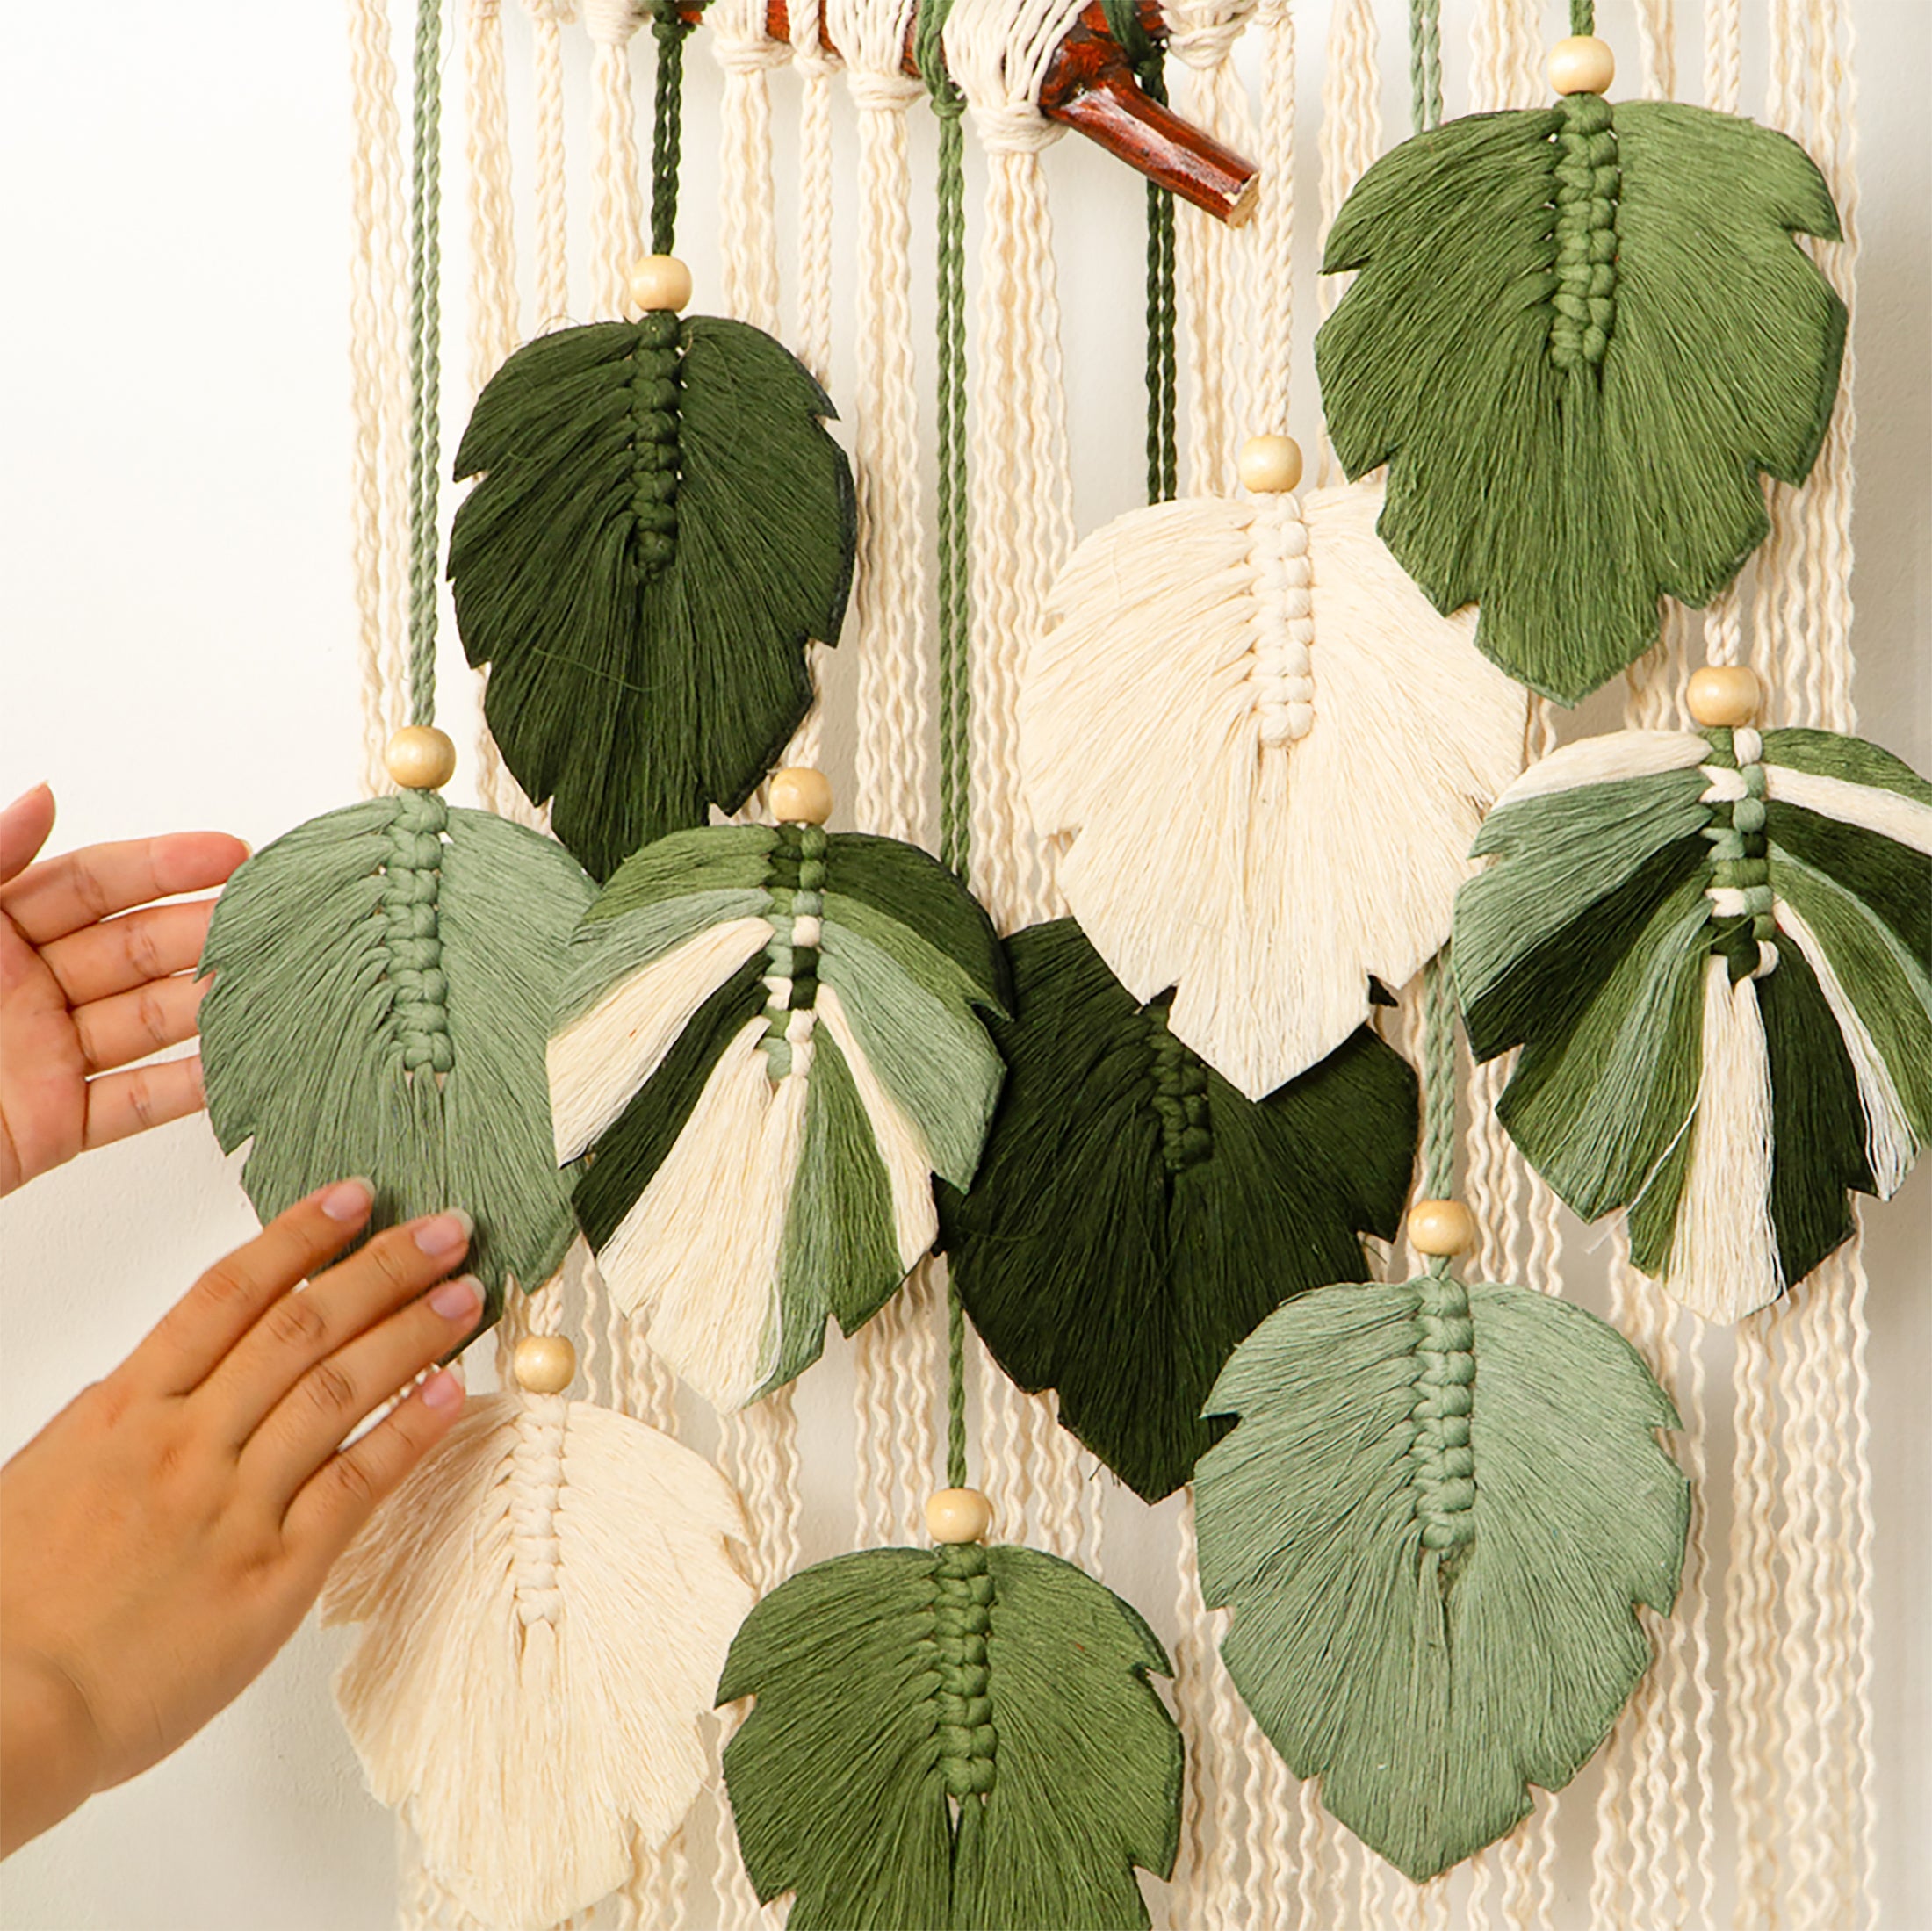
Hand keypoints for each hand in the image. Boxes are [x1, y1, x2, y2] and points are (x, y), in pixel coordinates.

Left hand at [0, 783, 249, 1195]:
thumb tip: (41, 799)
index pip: (91, 883)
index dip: (165, 865)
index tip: (232, 853)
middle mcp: (22, 989)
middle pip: (136, 949)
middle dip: (211, 931)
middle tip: (279, 918)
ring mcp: (43, 1058)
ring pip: (149, 1021)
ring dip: (217, 1003)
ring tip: (284, 982)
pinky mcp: (52, 1129)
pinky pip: (135, 1104)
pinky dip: (193, 1090)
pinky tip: (243, 1064)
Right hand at [0, 1180, 483, 1854]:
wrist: (2, 1710)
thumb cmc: (16, 1601)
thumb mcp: (50, 1476)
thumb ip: (123, 1420)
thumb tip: (176, 1375)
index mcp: (126, 1411)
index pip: (229, 1293)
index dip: (301, 1235)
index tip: (358, 1197)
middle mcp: (186, 1445)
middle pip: (301, 1327)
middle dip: (383, 1268)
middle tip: (448, 1231)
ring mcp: (233, 1506)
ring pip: (337, 1392)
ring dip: (411, 1335)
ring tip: (466, 1297)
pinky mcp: (273, 1575)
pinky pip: (357, 1486)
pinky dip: (411, 1432)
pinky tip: (453, 1392)